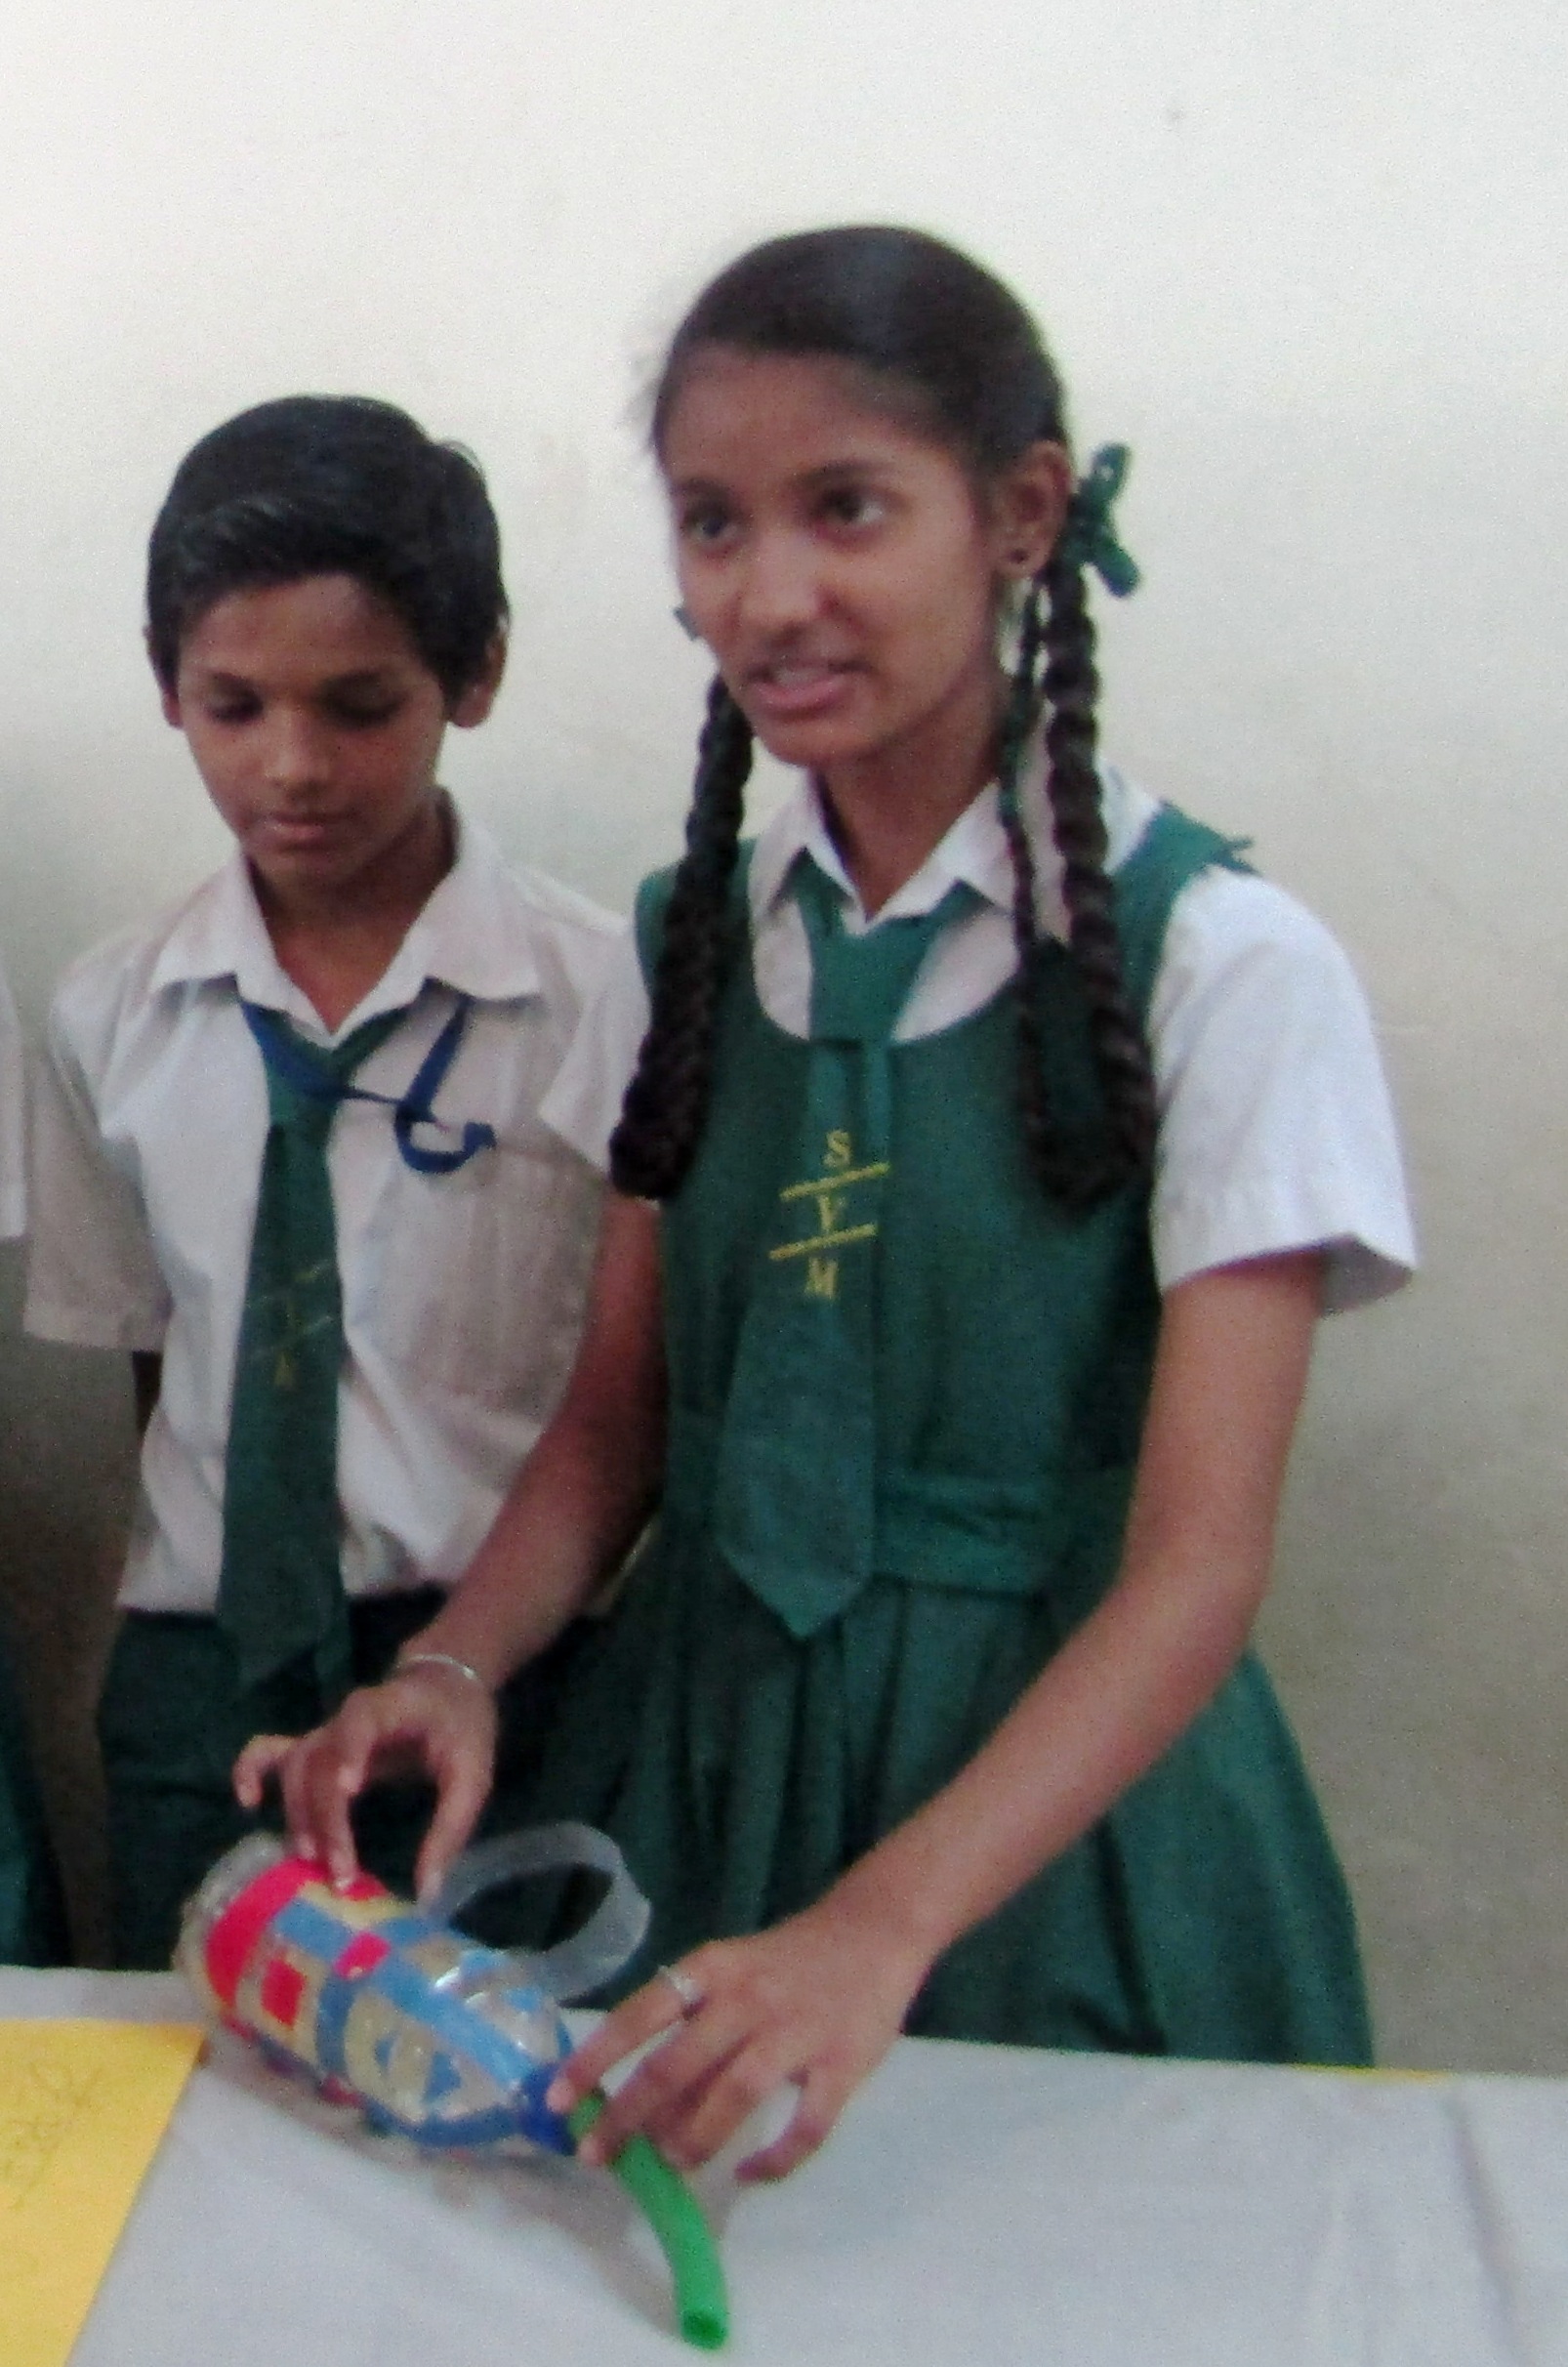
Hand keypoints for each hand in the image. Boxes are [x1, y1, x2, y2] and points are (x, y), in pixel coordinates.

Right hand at [232, 1665, 498, 1897]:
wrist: (446, 1687)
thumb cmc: (461, 1727)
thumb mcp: (473, 1773)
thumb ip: (451, 1829)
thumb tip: (426, 1894)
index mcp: (390, 1707)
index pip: (361, 1721)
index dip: (350, 1750)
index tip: (350, 1790)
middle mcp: (346, 1718)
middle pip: (319, 1761)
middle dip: (325, 1817)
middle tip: (340, 1871)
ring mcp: (325, 1733)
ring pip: (294, 1769)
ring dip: (299, 1815)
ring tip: (314, 1861)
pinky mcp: (316, 1748)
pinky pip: (270, 1752)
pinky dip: (251, 1770)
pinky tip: (247, 1803)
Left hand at [547, 1894, 931, 2180]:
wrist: (875, 1930)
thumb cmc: (788, 1961)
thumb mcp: (731, 1976)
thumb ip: (692, 2031)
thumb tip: (642, 2108)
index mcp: (713, 1970)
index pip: (641, 2014)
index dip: (596, 2058)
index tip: (557, 2099)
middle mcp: (747, 1999)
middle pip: (677, 2062)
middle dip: (630, 2115)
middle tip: (596, 2155)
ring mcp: (796, 2032)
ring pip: (735, 2093)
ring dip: (695, 2137)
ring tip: (671, 2164)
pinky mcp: (842, 2063)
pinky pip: (807, 2125)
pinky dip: (776, 2159)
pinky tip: (750, 2172)